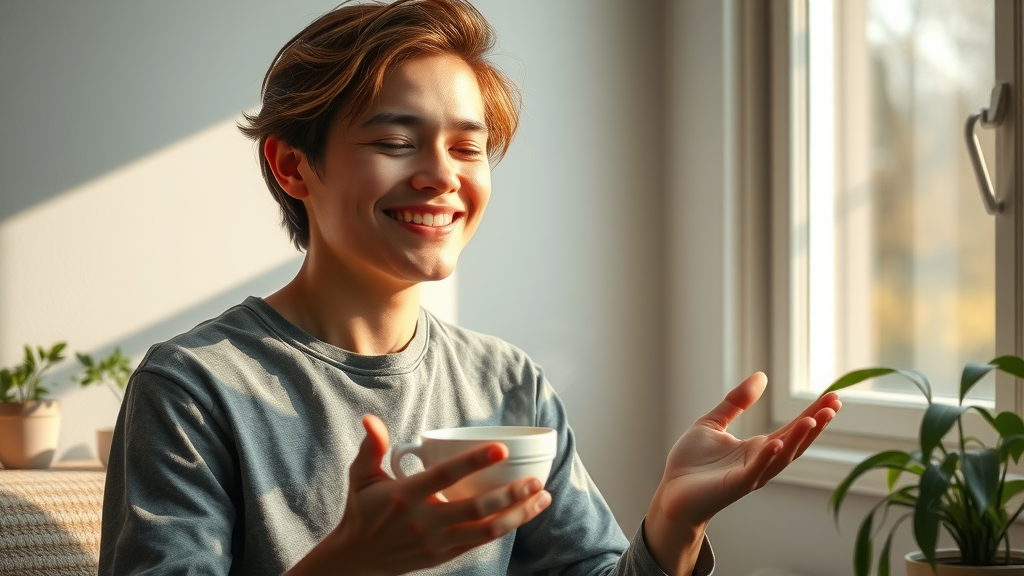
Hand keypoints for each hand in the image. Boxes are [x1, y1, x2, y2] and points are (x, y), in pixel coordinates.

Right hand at [285, 415, 551, 575]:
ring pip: (486, 529)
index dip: (474, 461)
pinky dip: (505, 527)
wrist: (357, 558)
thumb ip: (371, 447)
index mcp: (405, 495)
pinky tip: (523, 513)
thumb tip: (370, 419)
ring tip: (541, 496)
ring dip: (517, 514)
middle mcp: (423, 521)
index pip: (445, 476)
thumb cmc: (363, 509)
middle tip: (536, 479)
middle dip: (510, 494)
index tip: (500, 448)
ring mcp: (436, 541)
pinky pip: (480, 541)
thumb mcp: (361, 476)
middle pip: (476, 507)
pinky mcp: (444, 555)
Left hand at [645, 372, 840, 573]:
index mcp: (758, 448)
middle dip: (815, 424)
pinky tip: (776, 443)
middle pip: (794, 442)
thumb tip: (762, 376)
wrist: (671, 491)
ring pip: (780, 457)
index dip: (813, 413)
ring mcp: (750, 475)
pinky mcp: (734, 486)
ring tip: (813, 420)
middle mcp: (761, 462)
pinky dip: (766, 458)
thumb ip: (736, 402)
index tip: (833, 397)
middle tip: (834, 404)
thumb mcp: (713, 422)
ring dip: (797, 439)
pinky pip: (754, 471)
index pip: (792, 428)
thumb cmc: (691, 462)